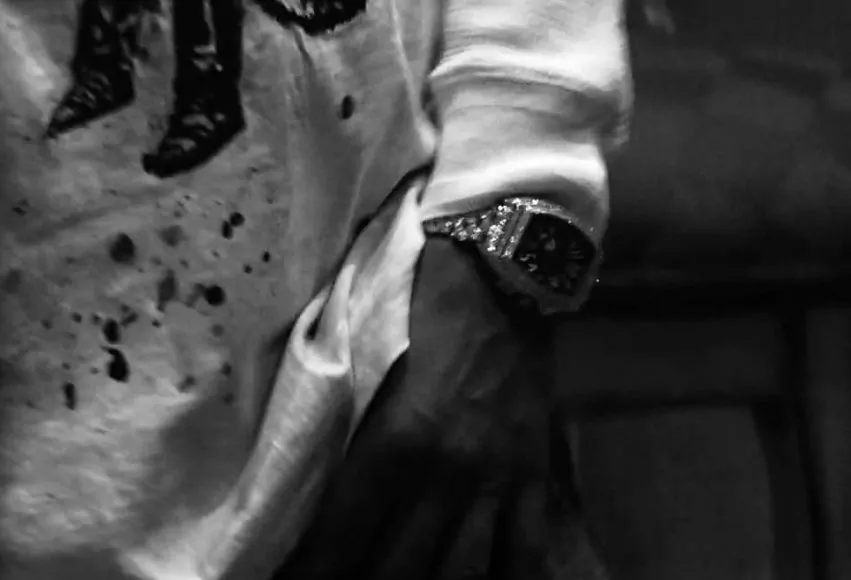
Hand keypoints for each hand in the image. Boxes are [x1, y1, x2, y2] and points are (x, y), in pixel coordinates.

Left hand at [272, 237, 555, 579]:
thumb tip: (333, 488)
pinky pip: (524, 547)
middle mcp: (444, 470)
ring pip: (458, 568)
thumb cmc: (427, 308)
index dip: (316, 568)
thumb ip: (362, 432)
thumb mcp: (375, 367)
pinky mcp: (533, 471)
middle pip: (398, 563)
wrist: (506, 272)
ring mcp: (494, 476)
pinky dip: (507, 579)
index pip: (344, 527)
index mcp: (396, 437)